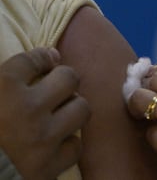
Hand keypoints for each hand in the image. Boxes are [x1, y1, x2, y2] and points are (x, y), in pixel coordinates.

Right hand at [0, 48, 89, 178]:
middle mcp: (25, 111)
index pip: (32, 59)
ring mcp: (41, 140)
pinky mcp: (48, 168)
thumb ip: (5, 80)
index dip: (43, 57)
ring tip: (61, 113)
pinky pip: (76, 146)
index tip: (49, 58)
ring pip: (81, 108)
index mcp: (1, 89)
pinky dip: (68, 144)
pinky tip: (56, 143)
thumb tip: (38, 59)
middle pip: (68, 78)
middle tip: (58, 86)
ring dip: (73, 109)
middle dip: (65, 79)